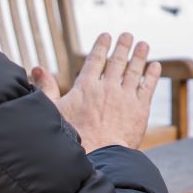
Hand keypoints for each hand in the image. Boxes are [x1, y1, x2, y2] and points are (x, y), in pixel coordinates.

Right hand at [29, 32, 163, 151]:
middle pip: (117, 61)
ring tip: (143, 44)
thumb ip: (46, 88)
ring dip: (139, 56)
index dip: (102, 46)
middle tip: (128, 35)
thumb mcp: (53, 110)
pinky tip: (155, 66)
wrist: (98, 157)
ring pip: (135, 70)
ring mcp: (126, 97)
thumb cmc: (72, 137)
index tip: (107, 35)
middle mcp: (108, 87)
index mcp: (87, 86)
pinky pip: (148, 87)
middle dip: (123, 47)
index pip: (96, 60)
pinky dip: (152, 75)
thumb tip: (36, 68)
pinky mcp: (140, 109)